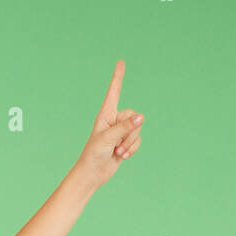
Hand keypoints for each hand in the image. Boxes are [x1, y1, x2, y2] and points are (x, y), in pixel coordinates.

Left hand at [74, 60, 143, 189]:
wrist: (93, 173)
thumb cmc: (94, 154)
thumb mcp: (109, 138)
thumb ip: (125, 127)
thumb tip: (141, 117)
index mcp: (106, 113)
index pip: (114, 92)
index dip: (118, 77)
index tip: (120, 62)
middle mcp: (114, 120)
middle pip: (133, 117)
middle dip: (128, 132)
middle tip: (115, 144)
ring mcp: (121, 131)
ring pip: (137, 130)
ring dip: (129, 144)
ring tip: (116, 151)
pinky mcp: (126, 142)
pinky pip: (138, 141)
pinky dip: (132, 150)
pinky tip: (121, 156)